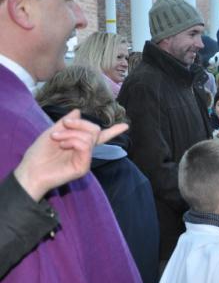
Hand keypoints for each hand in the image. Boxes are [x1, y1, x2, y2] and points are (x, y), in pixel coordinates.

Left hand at [13, 109, 128, 200]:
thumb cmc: (38, 154)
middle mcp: (85, 152)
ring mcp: (85, 159)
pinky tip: (62, 145)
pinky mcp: (83, 167)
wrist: (29, 171)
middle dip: (79, 124)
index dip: (113, 131)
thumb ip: (65, 123)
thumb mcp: (51, 132)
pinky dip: (73, 141)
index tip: (125, 125)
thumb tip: (78, 111)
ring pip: (89, 137)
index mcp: (79, 144)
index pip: (99, 136)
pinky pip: (85, 146)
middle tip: (62, 125)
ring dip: (71, 133)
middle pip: (95, 130)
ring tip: (57, 139)